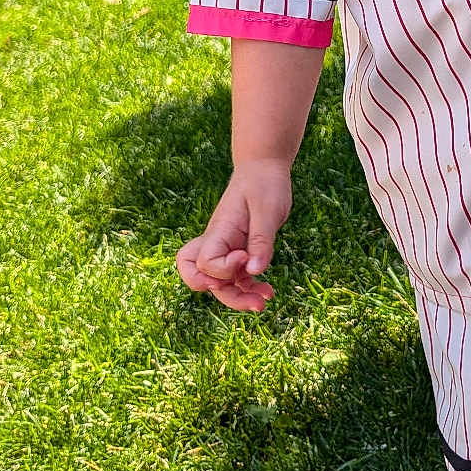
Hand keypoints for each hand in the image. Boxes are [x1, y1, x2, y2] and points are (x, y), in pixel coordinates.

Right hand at [176, 160, 292, 312]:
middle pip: (203, 278)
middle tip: (255, 301)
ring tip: (264, 301)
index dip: (224, 269)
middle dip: (226, 296)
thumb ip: (261, 240)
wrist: (263, 169)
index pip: (205, 261)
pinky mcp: (239, 252)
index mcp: (220, 230)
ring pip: (220, 284)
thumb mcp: (267, 209)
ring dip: (239, 298)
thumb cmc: (264, 183)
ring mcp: (226, 249)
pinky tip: (268, 291)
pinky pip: (237, 278)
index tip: (246, 256)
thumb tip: (254, 271)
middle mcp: (218, 242)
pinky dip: (249, 288)